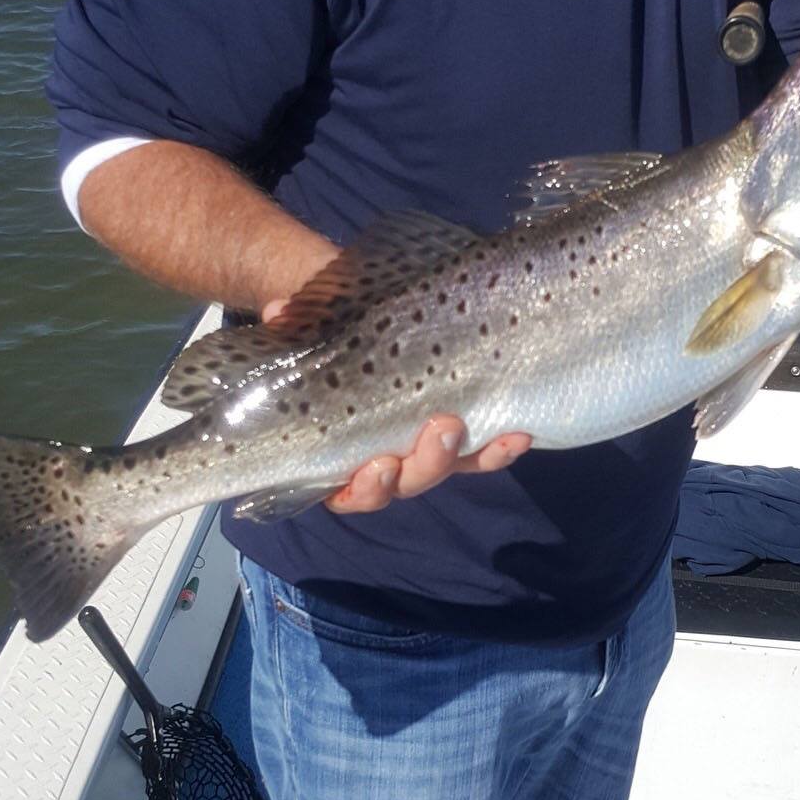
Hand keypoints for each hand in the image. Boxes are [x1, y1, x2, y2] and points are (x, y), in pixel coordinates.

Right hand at [260, 297, 531, 512]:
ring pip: (449, 467)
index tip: (376, 467)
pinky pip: (483, 446)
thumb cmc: (328, 331)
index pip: (349, 489)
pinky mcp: (462, 423)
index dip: (362, 489)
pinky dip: (499, 445)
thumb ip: (291, 326)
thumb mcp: (306, 327)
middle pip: (409, 481)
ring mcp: (426, 441)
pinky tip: (520, 432)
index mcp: (343, 449)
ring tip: (480, 427)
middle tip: (442, 427)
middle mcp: (388, 455)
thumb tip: (279, 310)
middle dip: (426, 463)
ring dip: (468, 454)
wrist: (364, 310)